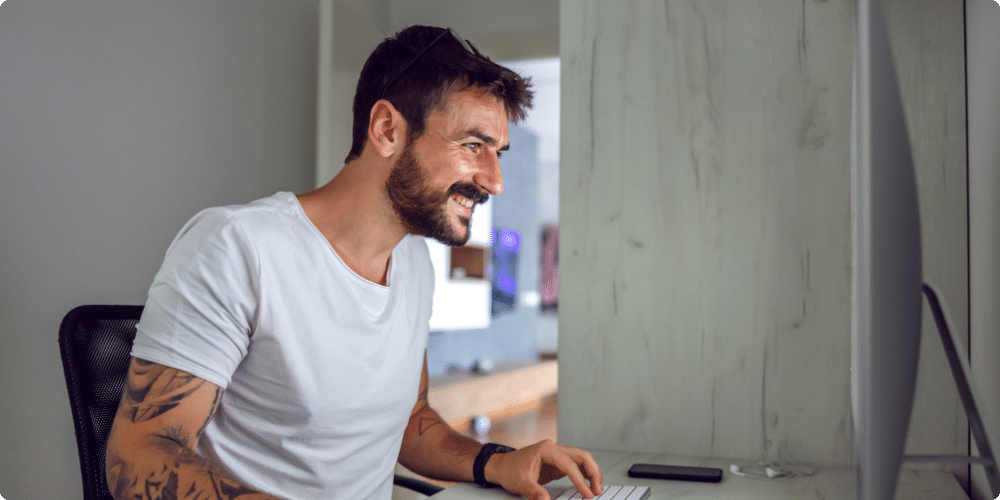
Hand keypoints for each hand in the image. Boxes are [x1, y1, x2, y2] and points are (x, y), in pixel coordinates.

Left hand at [485, 440, 603, 499]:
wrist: (501, 466)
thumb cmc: (510, 470)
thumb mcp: (521, 483)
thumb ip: (534, 492)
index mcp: (547, 450)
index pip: (570, 465)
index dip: (581, 480)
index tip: (588, 494)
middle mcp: (554, 449)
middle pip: (582, 456)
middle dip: (593, 472)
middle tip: (598, 490)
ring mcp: (557, 454)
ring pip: (582, 459)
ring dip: (592, 472)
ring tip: (597, 488)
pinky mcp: (557, 462)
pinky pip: (576, 465)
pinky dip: (585, 473)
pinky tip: (589, 484)